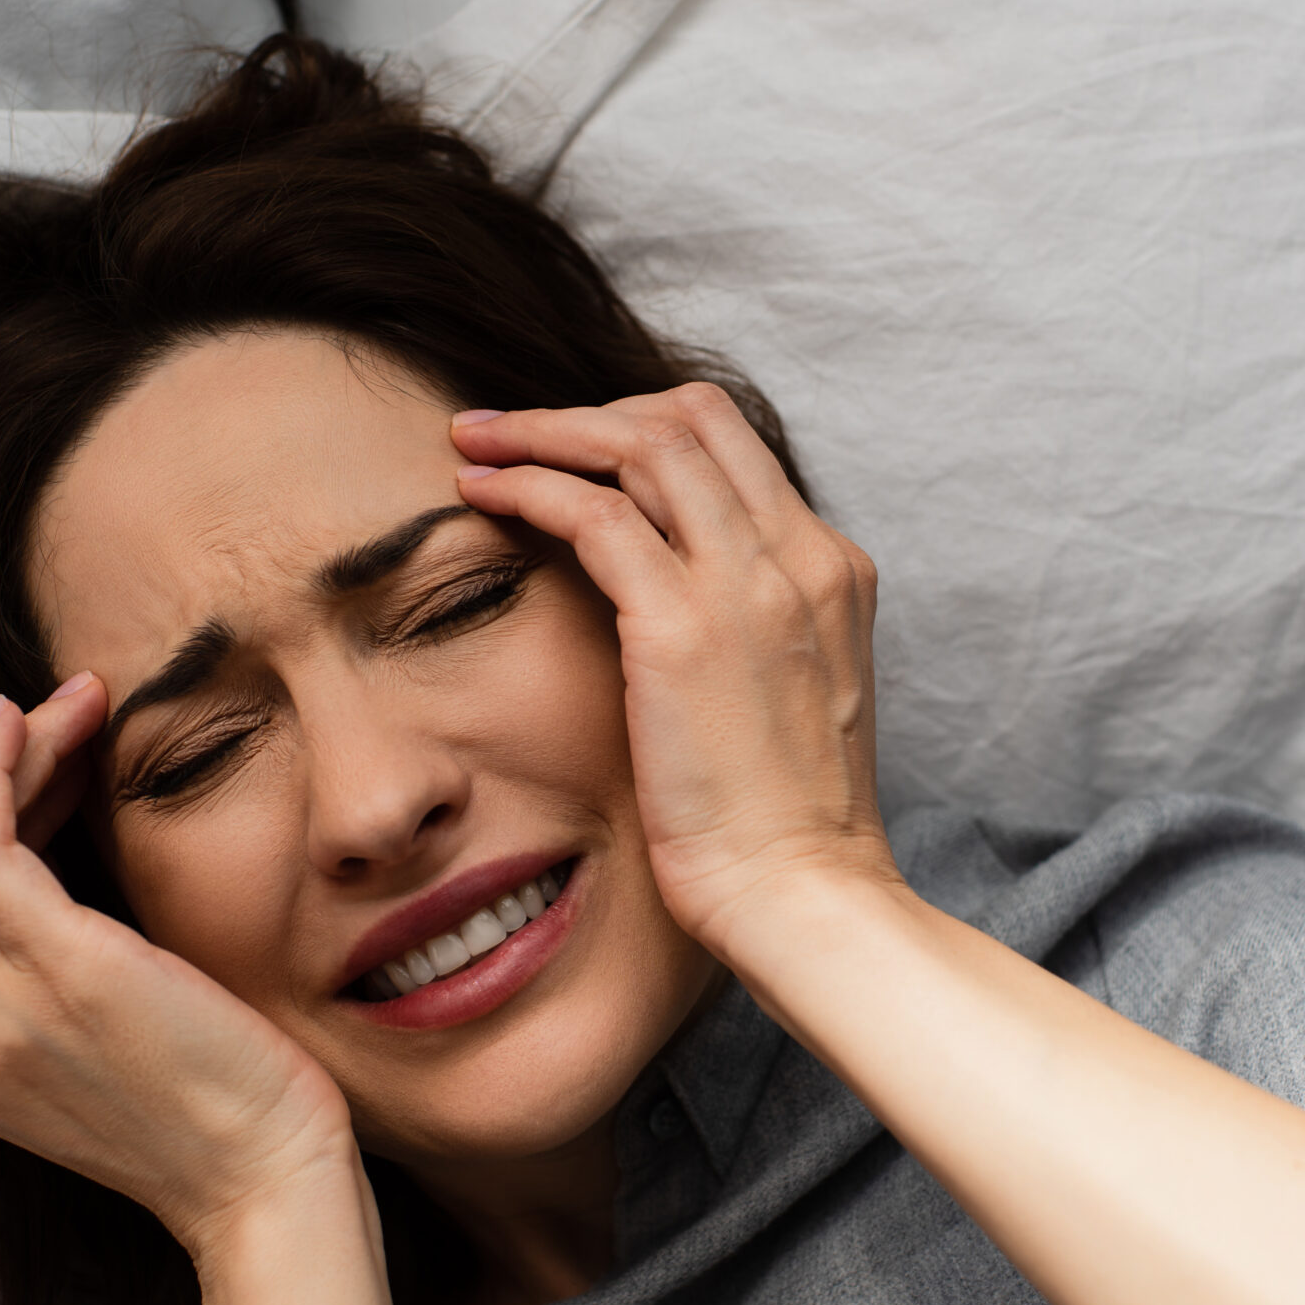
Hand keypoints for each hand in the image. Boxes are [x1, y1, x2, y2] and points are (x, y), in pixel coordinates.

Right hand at [0, 678, 355, 1259]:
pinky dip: (2, 765)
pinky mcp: (48, 972)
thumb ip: (52, 963)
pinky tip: (53, 724)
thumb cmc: (216, 1100)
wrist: (267, 1183)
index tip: (54, 763)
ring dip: (9, 751)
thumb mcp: (104, 1031)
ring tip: (79, 706)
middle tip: (70, 719)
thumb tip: (52, 838)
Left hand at [451, 384, 899, 954]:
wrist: (805, 895)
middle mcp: (800, 557)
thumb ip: (750, 630)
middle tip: (508, 430)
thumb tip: (670, 606)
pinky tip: (479, 496)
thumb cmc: (783, 826)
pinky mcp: (683, 628)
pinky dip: (528, 486)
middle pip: (693, 417)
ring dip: (544, 429)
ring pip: (642, 442)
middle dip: (589, 409)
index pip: (735, 449)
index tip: (573, 452)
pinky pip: (593, 513)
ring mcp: (748, 585)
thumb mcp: (789, 697)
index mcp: (831, 571)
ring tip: (474, 442)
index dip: (643, 429)